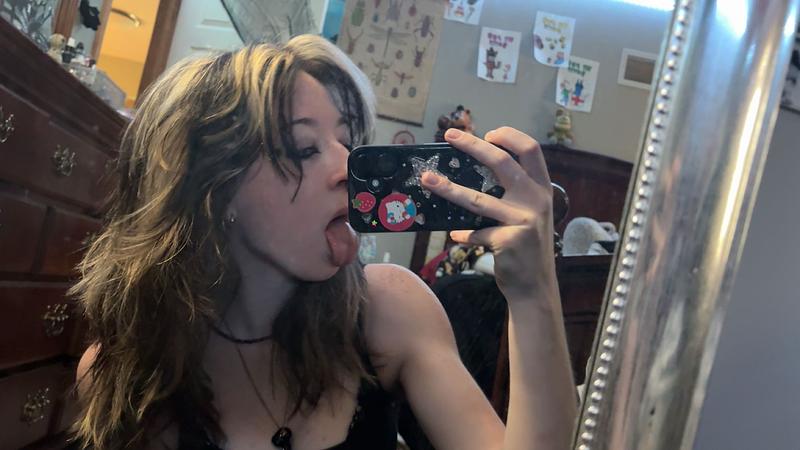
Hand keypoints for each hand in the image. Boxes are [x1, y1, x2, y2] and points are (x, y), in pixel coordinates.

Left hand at [420, 127, 556, 301]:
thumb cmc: (527, 247)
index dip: (509, 136)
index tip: (488, 132)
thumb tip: (473, 175)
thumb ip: (514, 195)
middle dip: (473, 145)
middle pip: (502, 162)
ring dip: (447, 188)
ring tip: (427, 179)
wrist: (535, 286)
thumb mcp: (531, 215)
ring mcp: (523, 220)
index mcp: (542, 189)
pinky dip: (463, 234)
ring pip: (476, 198)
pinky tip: (457, 236)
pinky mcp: (507, 240)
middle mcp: (536, 200)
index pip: (531, 149)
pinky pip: (474, 233)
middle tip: (449, 136)